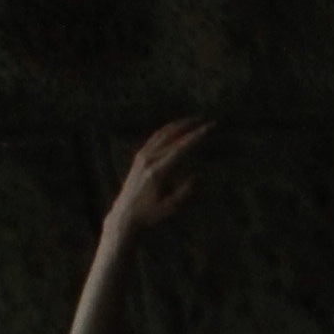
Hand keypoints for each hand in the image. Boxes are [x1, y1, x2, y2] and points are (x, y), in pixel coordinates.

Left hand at [105, 117, 208, 232]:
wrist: (125, 214)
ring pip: (162, 134)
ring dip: (179, 125)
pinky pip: (155, 138)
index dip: (196, 137)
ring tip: (193, 119)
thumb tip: (198, 173)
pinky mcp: (139, 157)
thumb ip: (186, 190)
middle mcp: (148, 160)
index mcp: (158, 172)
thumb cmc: (150, 214)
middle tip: (205, 120)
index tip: (208, 128)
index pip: (180, 148)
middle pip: (172, 137)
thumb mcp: (171, 207)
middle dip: (190, 127)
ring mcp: (142, 157)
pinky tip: (177, 127)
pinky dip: (167, 130)